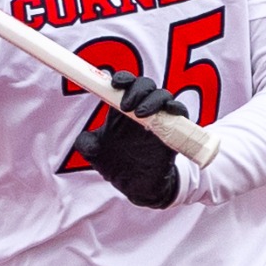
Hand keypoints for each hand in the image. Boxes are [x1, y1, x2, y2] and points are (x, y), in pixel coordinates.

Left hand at [74, 71, 183, 209]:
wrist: (136, 187)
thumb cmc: (116, 165)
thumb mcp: (94, 154)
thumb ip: (85, 144)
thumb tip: (88, 141)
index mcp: (122, 110)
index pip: (125, 85)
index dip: (122, 79)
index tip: (115, 83)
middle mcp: (142, 110)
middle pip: (145, 85)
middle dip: (137, 88)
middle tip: (126, 105)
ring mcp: (159, 119)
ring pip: (163, 96)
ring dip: (153, 99)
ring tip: (140, 114)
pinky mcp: (173, 132)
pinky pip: (180, 113)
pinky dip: (176, 108)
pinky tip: (168, 110)